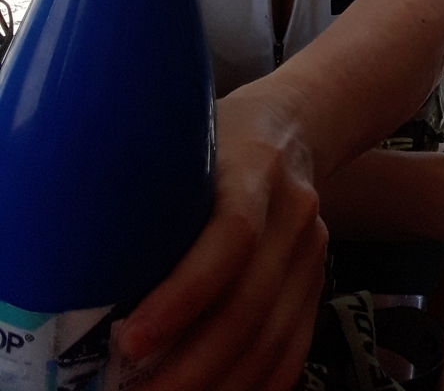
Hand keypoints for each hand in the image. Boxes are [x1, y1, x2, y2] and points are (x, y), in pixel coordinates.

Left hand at [112, 85, 327, 390]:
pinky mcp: (316, 280)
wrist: (295, 123)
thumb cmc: (221, 138)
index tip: (131, 339)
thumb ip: (157, 197)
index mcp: (257, 168)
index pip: (232, 237)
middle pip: (250, 305)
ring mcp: (312, 251)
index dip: (183, 295)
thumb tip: (83, 271)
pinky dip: (258, 385)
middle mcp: (293, 212)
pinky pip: (293, 348)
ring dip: (220, 386)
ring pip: (273, 338)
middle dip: (192, 366)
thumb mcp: (188, 144)